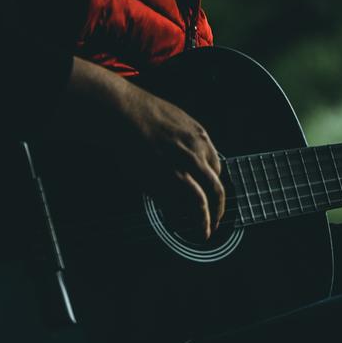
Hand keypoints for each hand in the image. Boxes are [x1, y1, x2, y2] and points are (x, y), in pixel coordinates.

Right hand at [51, 57, 224, 239]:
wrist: (123, 111)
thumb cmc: (139, 113)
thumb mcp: (173, 120)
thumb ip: (183, 139)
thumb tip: (183, 159)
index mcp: (200, 137)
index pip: (215, 168)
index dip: (213, 185)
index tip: (210, 196)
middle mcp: (197, 152)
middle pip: (216, 186)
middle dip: (219, 207)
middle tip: (216, 221)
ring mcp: (183, 165)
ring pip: (204, 198)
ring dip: (208, 218)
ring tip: (206, 231)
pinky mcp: (167, 177)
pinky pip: (186, 202)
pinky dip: (193, 217)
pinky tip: (192, 227)